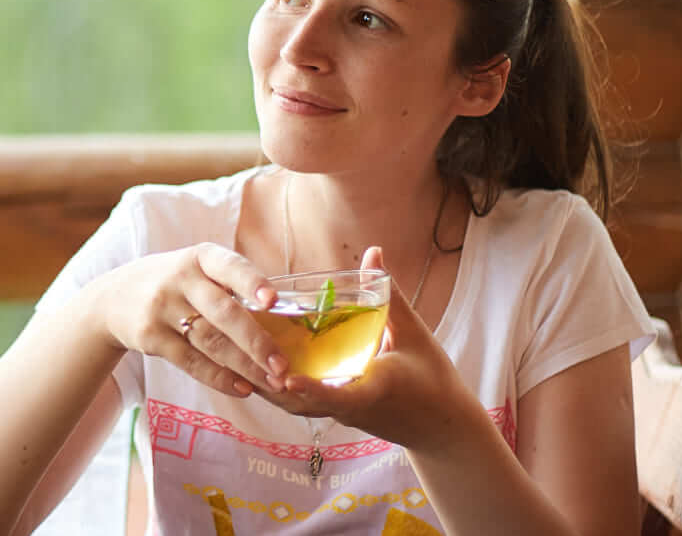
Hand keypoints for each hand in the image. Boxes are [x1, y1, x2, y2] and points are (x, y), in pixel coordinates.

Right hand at [82, 244, 289, 397]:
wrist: (112, 299)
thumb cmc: (173, 284)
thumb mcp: (196, 269)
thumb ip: (230, 285)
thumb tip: (284, 318)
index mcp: (201, 257)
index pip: (230, 267)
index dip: (252, 283)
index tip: (272, 301)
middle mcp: (181, 279)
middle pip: (225, 313)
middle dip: (257, 342)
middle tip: (282, 365)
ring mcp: (162, 308)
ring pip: (212, 342)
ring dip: (245, 366)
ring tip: (272, 382)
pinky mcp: (151, 337)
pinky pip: (191, 362)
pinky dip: (220, 378)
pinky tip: (243, 388)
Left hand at [261, 246, 474, 448]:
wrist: (442, 428)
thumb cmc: (433, 379)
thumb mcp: (414, 334)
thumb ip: (389, 295)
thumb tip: (373, 252)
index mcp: (372, 392)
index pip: (336, 397)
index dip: (310, 389)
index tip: (285, 378)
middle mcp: (350, 410)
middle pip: (301, 403)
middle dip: (271, 383)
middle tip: (240, 354)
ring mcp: (341, 417)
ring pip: (296, 406)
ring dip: (270, 386)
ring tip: (239, 358)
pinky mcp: (337, 416)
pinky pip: (303, 405)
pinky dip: (282, 389)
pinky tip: (261, 367)